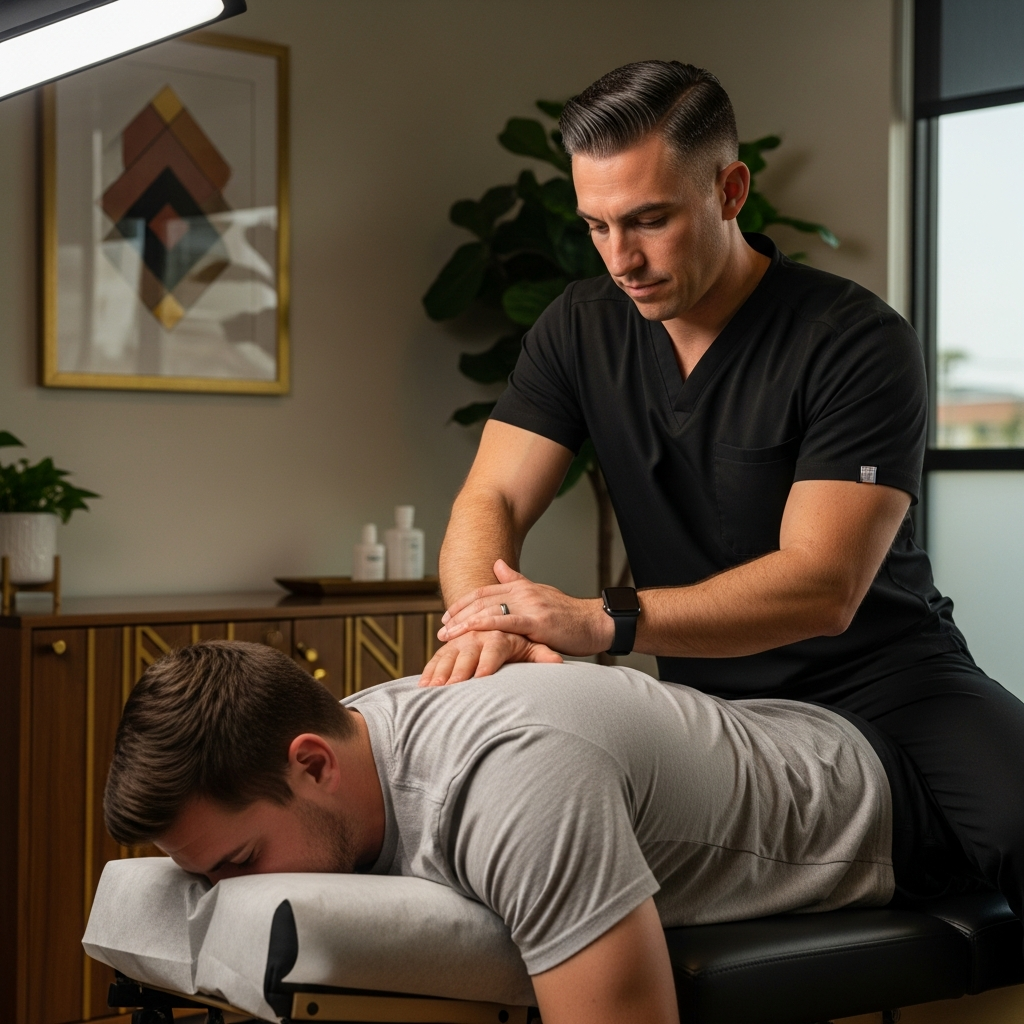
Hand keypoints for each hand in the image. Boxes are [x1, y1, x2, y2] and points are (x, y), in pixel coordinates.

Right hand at [418, 628, 562, 686]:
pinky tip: (422, 686)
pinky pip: (438, 657)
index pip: (494, 649)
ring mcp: (462, 640)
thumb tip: (558, 661)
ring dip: (440, 670)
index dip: (487, 663)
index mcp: (500, 634)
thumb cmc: (519, 637)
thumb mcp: (532, 645)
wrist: (497, 615)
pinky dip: (429, 670)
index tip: (482, 677)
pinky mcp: (450, 646)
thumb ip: (542, 654)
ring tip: (432, 688)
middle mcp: (479, 635)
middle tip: (453, 686)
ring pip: (448, 654)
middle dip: (460, 669)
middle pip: (468, 652)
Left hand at [439, 559, 613, 656]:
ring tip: (449, 635)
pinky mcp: (537, 622)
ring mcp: (530, 605)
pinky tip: (471, 630)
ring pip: (489, 610)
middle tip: (441, 629)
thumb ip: (516, 580)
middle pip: (481, 600)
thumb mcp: (540, 594)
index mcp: (522, 587)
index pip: (484, 592)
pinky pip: (506, 622)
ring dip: (465, 623)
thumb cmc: (569, 615)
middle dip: (458, 615)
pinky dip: (485, 625)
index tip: (447, 617)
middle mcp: (523, 592)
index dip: (463, 604)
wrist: (596, 623)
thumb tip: (497, 564)